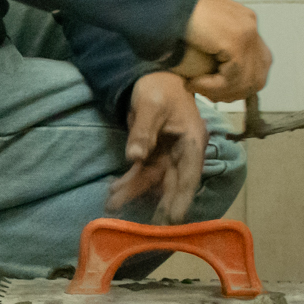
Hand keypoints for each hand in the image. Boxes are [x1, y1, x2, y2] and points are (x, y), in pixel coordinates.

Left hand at [107, 71, 208, 224]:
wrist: (154, 74)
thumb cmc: (159, 87)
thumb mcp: (150, 105)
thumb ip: (143, 131)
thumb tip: (135, 157)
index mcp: (191, 140)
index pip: (189, 174)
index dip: (182, 197)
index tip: (175, 218)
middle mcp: (183, 152)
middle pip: (171, 182)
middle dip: (158, 204)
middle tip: (148, 229)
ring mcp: (168, 154)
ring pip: (153, 180)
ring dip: (134, 192)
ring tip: (112, 206)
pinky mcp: (154, 153)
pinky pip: (142, 172)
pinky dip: (129, 181)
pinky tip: (113, 191)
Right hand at [177, 0, 271, 102]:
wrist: (164, 0)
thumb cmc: (172, 15)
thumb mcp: (202, 33)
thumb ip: (216, 47)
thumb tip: (220, 74)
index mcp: (245, 21)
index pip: (259, 63)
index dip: (241, 84)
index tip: (218, 91)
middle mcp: (250, 25)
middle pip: (258, 75)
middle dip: (235, 93)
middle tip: (211, 96)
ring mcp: (246, 32)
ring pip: (245, 80)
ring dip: (220, 92)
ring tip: (197, 87)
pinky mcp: (236, 40)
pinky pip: (231, 77)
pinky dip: (212, 86)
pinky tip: (193, 83)